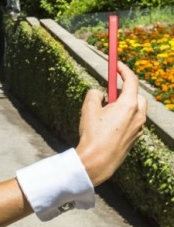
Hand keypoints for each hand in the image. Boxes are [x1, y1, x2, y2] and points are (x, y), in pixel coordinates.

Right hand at [76, 61, 146, 185]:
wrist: (98, 161)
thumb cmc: (93, 134)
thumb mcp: (88, 109)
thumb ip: (94, 95)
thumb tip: (99, 93)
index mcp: (129, 105)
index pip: (131, 81)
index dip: (124, 70)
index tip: (116, 65)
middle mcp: (138, 115)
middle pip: (137, 95)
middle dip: (126, 91)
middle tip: (111, 91)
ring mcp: (139, 128)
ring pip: (136, 110)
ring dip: (125, 106)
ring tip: (106, 112)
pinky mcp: (135, 138)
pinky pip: (133, 122)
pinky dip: (124, 118)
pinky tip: (108, 126)